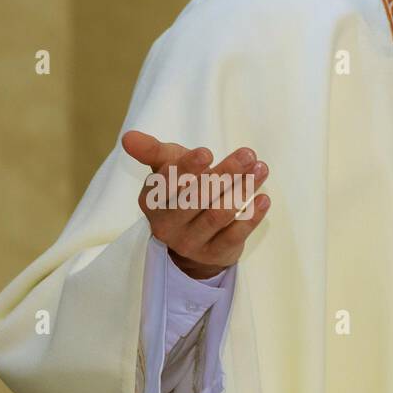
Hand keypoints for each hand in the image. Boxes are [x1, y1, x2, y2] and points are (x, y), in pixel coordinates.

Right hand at [121, 130, 270, 279]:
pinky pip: (235, 235)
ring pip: (218, 215)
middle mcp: (166, 225)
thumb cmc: (183, 192)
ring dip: (242, 190)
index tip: (208, 152)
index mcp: (151, 201)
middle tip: (248, 155)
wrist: (196, 239)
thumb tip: (128, 138)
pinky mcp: (214, 254)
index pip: (167, 183)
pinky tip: (264, 198)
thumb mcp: (167, 169)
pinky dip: (251, 216)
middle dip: (225, 174)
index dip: (187, 167)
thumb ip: (152, 152)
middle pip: (196, 197)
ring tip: (261, 169)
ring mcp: (190, 242)